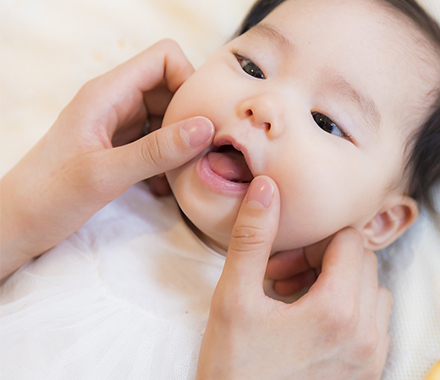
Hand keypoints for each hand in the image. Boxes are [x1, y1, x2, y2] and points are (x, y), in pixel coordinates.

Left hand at [0, 40, 213, 278]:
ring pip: (169, 116)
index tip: (202, 120)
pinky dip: (170, 159)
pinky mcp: (120, 147)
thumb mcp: (105, 175)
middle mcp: (115, 102)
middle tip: (205, 149)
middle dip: (193, 115)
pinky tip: (164, 185)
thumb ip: (156, 151)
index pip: (164, 58)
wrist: (17, 225)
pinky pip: (158, 140)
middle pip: (172, 87)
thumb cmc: (48, 197)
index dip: (189, 80)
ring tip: (186, 170)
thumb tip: (205, 127)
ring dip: (184, 140)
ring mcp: (118, 125)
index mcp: (107, 94)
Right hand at [196, 176, 391, 379]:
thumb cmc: (235, 371)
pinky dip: (352, 314)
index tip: (282, 261)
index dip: (314, 242)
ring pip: (374, 293)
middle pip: (364, 263)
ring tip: (298, 303)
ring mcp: (371, 358)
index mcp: (338, 310)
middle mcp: (366, 334)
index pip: (349, 241)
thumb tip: (267, 188)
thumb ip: (253, 239)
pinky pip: (376, 325)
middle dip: (325, 261)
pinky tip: (312, 328)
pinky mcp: (369, 375)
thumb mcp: (233, 300)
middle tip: (282, 280)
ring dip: (342, 286)